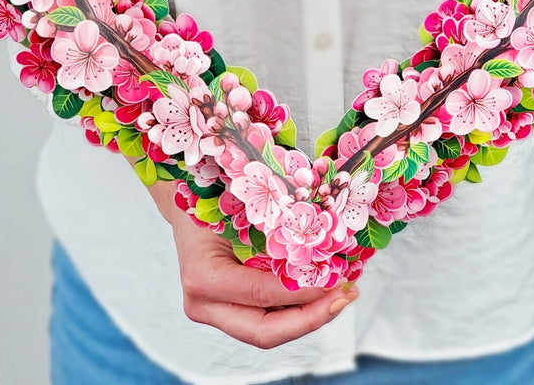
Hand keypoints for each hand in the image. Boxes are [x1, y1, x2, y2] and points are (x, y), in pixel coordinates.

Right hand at [169, 210, 357, 347]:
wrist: (188, 209)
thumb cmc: (214, 201)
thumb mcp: (243, 211)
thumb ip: (275, 233)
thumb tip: (325, 244)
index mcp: (203, 277)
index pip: (261, 294)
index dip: (304, 292)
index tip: (338, 279)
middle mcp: (203, 305)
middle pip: (265, 332)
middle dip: (312, 318)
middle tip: (345, 296)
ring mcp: (213, 314)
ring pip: (269, 330)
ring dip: (310, 316)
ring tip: (343, 294)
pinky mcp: (227, 314)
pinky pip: (267, 319)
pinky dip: (298, 309)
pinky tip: (324, 293)